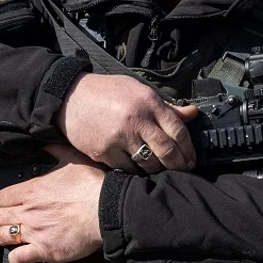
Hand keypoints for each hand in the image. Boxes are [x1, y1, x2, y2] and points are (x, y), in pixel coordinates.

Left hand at [0, 144, 105, 262]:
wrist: (106, 210)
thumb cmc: (92, 186)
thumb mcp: (73, 160)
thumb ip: (57, 152)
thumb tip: (49, 143)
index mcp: (32, 190)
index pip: (0, 198)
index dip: (3, 201)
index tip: (10, 204)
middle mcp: (28, 212)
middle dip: (3, 219)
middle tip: (13, 220)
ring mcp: (34, 232)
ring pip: (2, 237)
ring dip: (7, 237)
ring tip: (15, 237)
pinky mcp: (44, 250)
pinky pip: (18, 258)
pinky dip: (17, 257)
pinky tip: (24, 254)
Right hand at [55, 72, 198, 172]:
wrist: (69, 97)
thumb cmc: (106, 92)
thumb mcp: (138, 90)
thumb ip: (166, 106)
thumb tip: (193, 114)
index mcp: (148, 102)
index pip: (178, 130)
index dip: (189, 149)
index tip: (191, 158)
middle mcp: (137, 119)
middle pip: (167, 151)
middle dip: (179, 165)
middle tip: (182, 171)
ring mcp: (120, 137)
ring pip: (148, 164)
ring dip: (158, 171)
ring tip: (161, 171)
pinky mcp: (104, 151)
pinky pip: (127, 169)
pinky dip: (135, 172)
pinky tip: (138, 170)